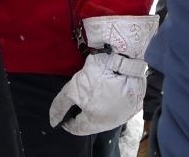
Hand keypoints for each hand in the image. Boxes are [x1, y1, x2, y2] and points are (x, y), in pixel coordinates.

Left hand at [49, 15, 158, 135]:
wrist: (126, 60)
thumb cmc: (98, 76)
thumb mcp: (73, 89)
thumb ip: (61, 106)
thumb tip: (54, 121)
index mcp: (96, 122)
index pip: (77, 129)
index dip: (67, 122)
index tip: (62, 114)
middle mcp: (112, 123)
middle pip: (92, 124)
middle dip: (82, 115)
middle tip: (76, 102)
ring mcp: (125, 114)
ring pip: (107, 117)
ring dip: (97, 109)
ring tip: (91, 95)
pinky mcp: (135, 103)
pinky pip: (118, 107)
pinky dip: (110, 102)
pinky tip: (107, 92)